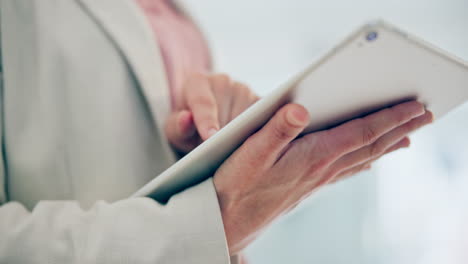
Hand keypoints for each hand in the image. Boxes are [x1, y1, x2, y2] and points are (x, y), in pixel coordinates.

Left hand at [165, 73, 258, 153]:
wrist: (201, 124)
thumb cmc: (186, 128)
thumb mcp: (175, 132)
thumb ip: (178, 127)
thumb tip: (186, 119)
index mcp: (197, 82)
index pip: (203, 102)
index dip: (207, 120)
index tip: (211, 137)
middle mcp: (223, 81)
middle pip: (228, 110)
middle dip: (225, 134)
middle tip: (219, 154)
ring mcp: (244, 89)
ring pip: (248, 116)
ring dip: (242, 135)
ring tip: (232, 151)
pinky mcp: (261, 101)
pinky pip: (265, 119)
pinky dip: (258, 134)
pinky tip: (249, 147)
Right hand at [213, 101, 432, 254]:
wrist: (228, 220)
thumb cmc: (235, 185)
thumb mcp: (250, 153)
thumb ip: (276, 129)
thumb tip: (300, 109)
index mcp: (312, 156)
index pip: (360, 133)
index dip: (389, 118)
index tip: (415, 106)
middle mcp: (321, 170)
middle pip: (369, 146)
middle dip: (399, 128)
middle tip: (425, 115)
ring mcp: (317, 180)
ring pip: (362, 159)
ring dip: (386, 146)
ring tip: (406, 136)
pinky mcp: (308, 187)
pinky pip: (347, 172)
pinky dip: (364, 162)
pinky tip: (368, 163)